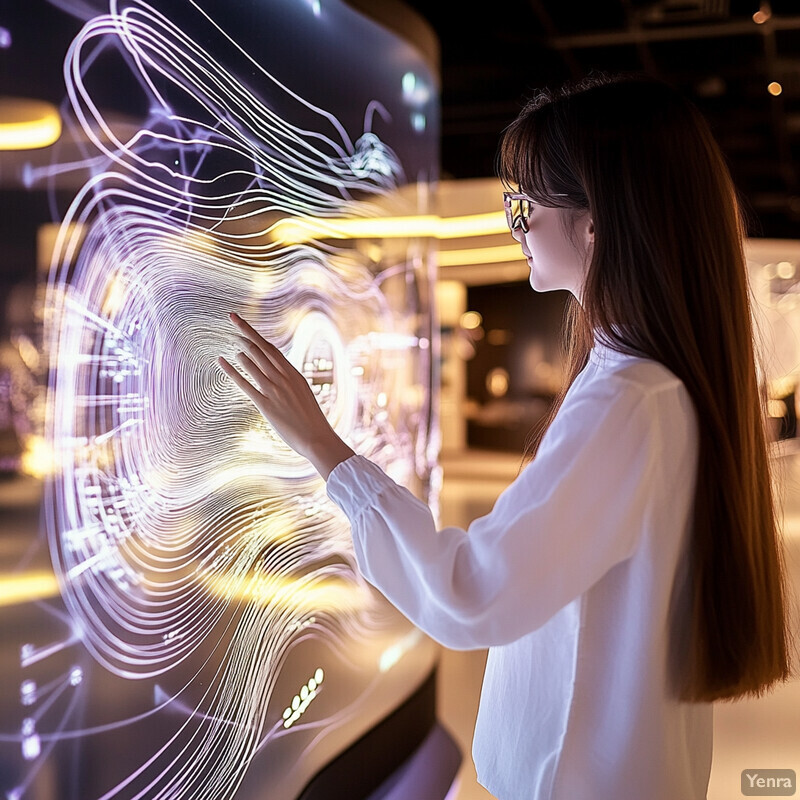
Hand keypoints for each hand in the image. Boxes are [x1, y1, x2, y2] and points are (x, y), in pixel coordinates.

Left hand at [217, 313, 354, 478]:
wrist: (317, 438)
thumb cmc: (311, 421)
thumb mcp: (303, 396)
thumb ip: (290, 384)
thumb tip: (280, 377)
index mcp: (294, 374)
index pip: (271, 348)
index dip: (254, 334)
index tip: (242, 322)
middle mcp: (284, 378)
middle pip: (260, 350)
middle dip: (244, 333)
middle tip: (232, 320)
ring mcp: (275, 390)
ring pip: (252, 363)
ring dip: (239, 351)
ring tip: (230, 342)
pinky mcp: (266, 405)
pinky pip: (245, 384)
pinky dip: (231, 371)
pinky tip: (221, 362)